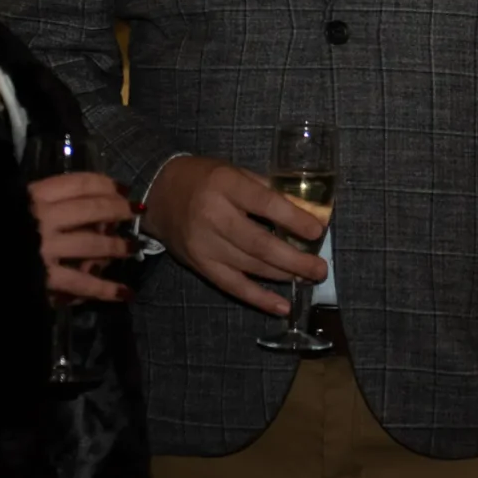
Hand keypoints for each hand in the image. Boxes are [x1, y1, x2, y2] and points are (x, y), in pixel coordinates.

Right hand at [29, 170, 135, 304]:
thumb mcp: (8, 202)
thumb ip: (35, 198)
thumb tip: (68, 194)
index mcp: (32, 195)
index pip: (78, 183)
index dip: (104, 184)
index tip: (120, 187)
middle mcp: (42, 218)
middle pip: (92, 209)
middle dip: (118, 210)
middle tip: (135, 212)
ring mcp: (45, 248)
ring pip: (94, 244)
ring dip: (118, 247)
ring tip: (133, 248)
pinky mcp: (45, 277)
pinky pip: (82, 284)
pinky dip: (106, 290)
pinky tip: (124, 294)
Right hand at [141, 156, 325, 316]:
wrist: (157, 194)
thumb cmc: (204, 179)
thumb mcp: (234, 171)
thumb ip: (268, 189)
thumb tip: (307, 210)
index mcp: (225, 185)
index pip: (265, 204)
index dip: (294, 219)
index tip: (318, 230)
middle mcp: (214, 216)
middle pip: (260, 243)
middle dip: (294, 259)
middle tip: (320, 268)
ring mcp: (205, 245)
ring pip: (250, 266)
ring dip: (283, 275)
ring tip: (308, 278)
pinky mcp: (201, 266)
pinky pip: (233, 286)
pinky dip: (259, 299)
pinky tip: (282, 306)